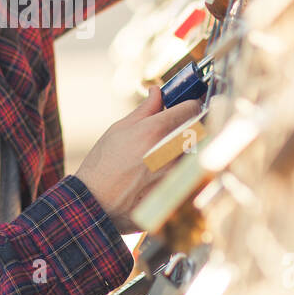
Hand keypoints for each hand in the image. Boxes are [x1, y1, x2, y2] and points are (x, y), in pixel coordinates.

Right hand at [74, 86, 204, 234]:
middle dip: (189, 127)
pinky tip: (159, 175)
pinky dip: (180, 170)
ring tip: (161, 157)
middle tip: (173, 131)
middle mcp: (171, 151)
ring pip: (195, 153)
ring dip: (185, 149)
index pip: (192, 108)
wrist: (95, 203)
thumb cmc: (103, 164)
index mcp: (156, 130)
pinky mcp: (177, 192)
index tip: (185, 108)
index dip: (189, 105)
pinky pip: (188, 174)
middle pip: (198, 130)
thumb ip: (145, 109)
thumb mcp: (120, 129)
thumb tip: (157, 91)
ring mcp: (177, 174)